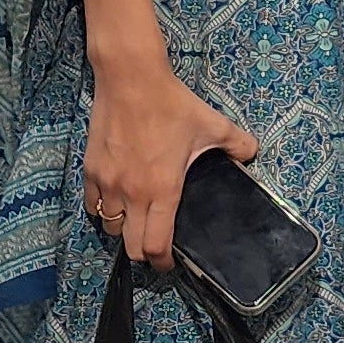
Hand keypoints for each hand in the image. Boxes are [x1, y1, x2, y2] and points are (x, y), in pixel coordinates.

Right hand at [83, 51, 255, 272]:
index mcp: (162, 190)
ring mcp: (107, 183)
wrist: (131, 79)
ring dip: (124, 230)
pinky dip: (103, 209)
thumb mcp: (213, 125)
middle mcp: (131, 193)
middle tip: (155, 242)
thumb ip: (238, 145)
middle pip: (130, 247)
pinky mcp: (90, 170)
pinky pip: (92, 205)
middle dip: (144, 252)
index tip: (169, 263)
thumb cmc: (171, 104)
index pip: (155, 246)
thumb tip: (252, 155)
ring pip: (110, 227)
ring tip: (137, 219)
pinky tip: (116, 199)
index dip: (162, 263)